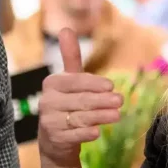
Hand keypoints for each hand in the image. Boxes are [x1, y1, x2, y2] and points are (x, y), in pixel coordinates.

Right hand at [37, 28, 122, 167]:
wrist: (56, 139)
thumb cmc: (67, 103)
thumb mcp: (70, 80)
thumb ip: (70, 56)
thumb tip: (65, 28)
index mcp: (52, 83)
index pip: (76, 81)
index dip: (94, 84)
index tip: (111, 86)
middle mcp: (47, 101)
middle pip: (80, 100)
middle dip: (101, 100)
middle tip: (120, 100)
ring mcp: (49, 121)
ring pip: (78, 117)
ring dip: (99, 116)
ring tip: (117, 115)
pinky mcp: (54, 138)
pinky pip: (73, 135)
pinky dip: (85, 133)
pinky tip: (97, 132)